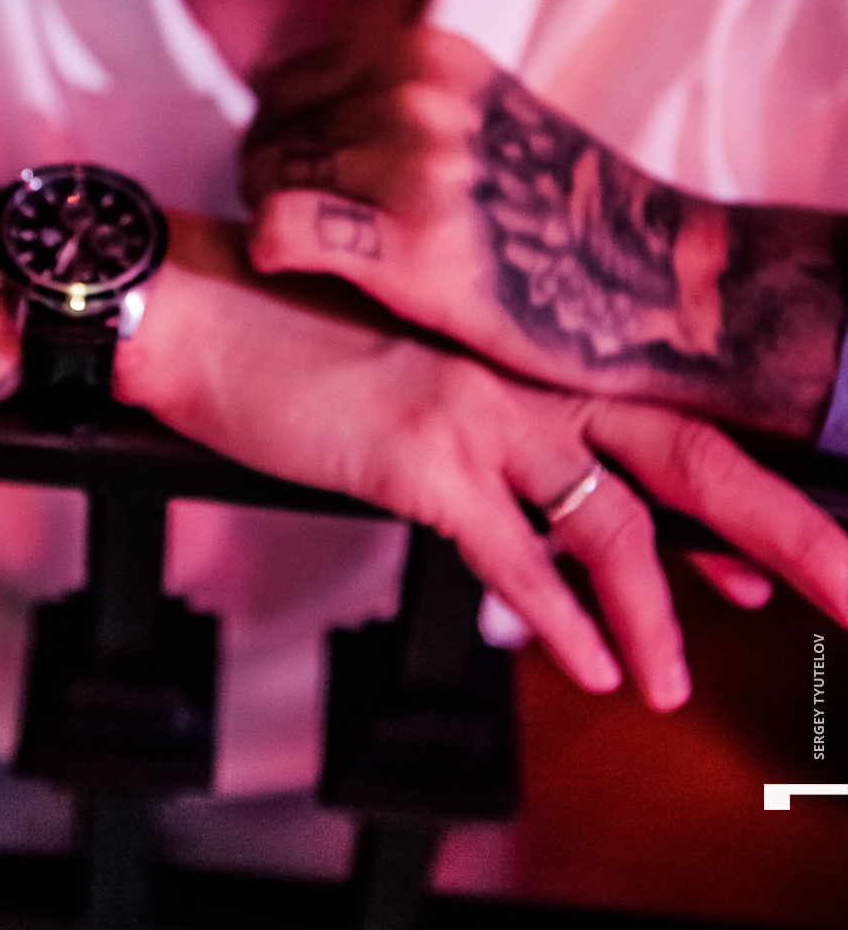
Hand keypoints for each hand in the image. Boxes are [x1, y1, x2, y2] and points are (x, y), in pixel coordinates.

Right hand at [115, 217, 847, 710]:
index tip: (790, 559)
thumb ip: (500, 435)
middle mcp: (526, 372)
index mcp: (531, 351)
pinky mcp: (421, 454)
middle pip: (692, 456)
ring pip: (614, 518)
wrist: (204, 309)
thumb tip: (565, 519)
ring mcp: (479, 407)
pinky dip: (563, 619)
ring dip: (657, 611)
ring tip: (669, 685)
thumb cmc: (300, 345)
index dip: (743, 494)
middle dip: (783, 533)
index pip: (669, 419)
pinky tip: (592, 665)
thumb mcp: (418, 377)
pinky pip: (516, 553)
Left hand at [242, 24, 845, 435]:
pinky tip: (291, 271)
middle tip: (301, 228)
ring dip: (271, 219)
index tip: (296, 179)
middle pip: (269, 131)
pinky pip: (281, 231)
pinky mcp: (410, 245)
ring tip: (313, 256)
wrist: (655, 278)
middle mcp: (413, 94)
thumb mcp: (480, 109)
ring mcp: (411, 166)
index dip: (277, 136)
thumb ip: (398, 97)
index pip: (284, 81)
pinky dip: (271, 250)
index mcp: (425, 52)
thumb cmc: (561, 208)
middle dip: (267, 180)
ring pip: (265, 179)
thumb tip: (292, 105)